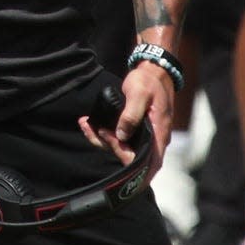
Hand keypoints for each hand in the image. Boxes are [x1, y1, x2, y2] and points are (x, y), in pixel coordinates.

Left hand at [78, 65, 169, 181]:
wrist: (153, 71)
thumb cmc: (149, 81)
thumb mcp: (139, 94)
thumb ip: (131, 115)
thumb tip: (121, 136)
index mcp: (159, 135)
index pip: (150, 165)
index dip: (136, 173)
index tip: (115, 154)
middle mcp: (152, 141)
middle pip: (131, 158)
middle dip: (109, 147)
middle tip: (94, 129)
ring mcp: (143, 137)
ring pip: (121, 149)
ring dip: (101, 140)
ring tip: (85, 123)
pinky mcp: (134, 131)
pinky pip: (118, 139)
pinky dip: (103, 134)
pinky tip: (90, 123)